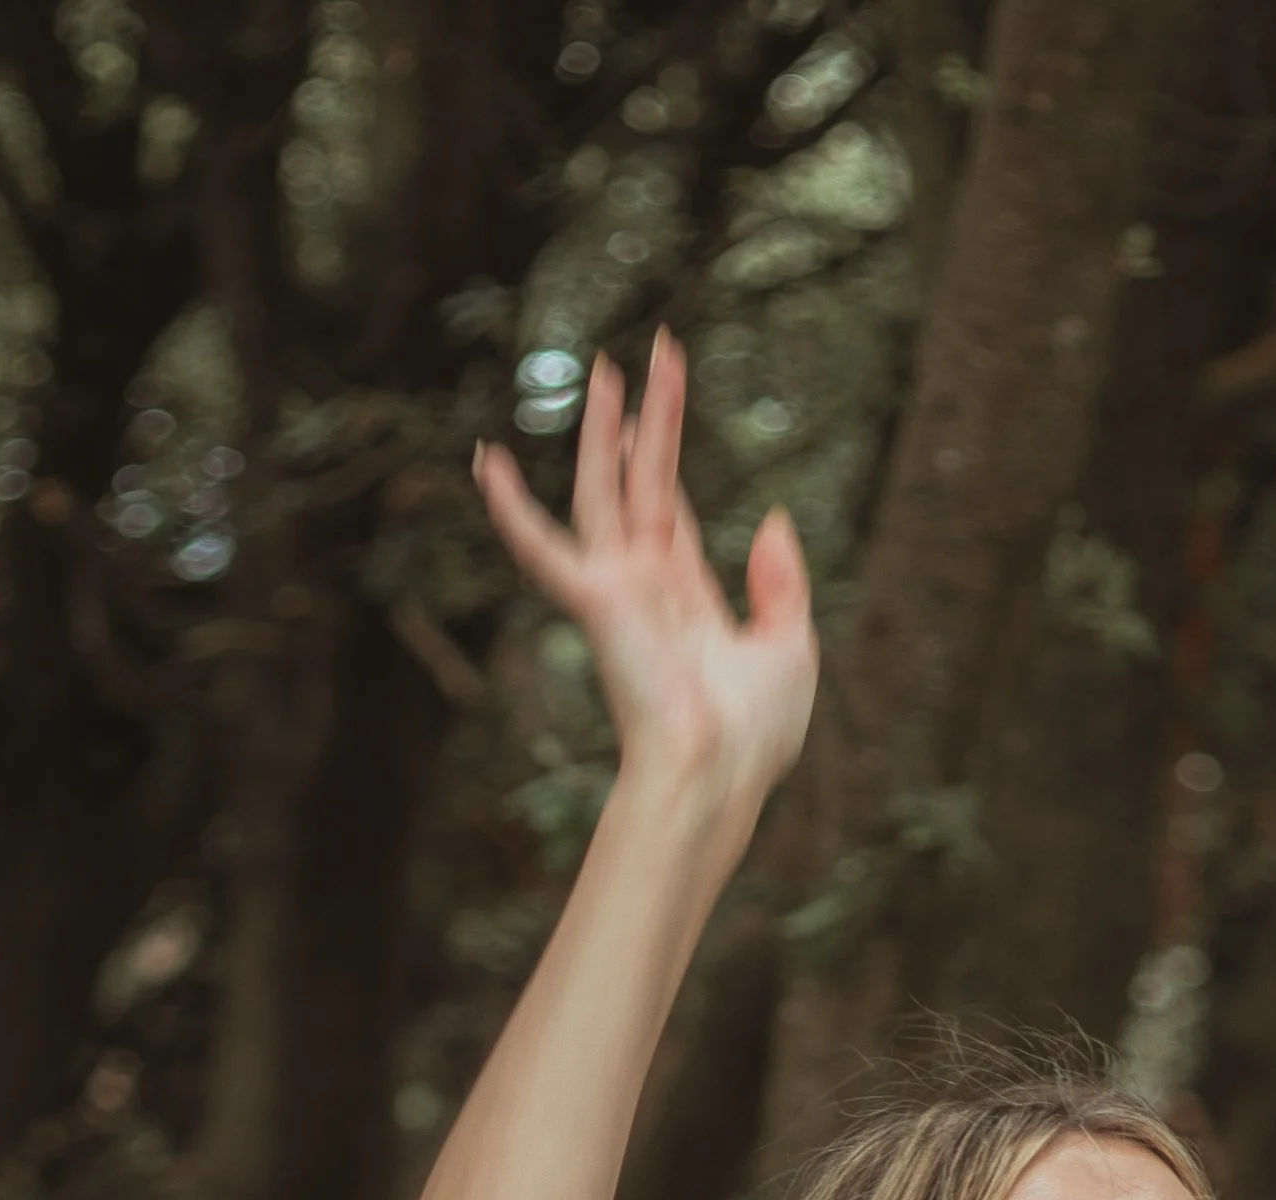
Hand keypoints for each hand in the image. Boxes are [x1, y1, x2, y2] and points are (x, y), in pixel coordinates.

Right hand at [474, 331, 816, 800]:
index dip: (667, 459)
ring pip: (604, 491)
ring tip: (605, 367)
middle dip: (647, 419)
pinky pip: (541, 547)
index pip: (673, 514)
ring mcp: (618, 593)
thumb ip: (782, 584)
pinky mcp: (595, 602)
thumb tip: (776, 519)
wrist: (719, 773)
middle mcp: (646, 589)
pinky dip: (511, 508)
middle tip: (652, 350)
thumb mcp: (791, 647)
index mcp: (687, 601)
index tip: (660, 405)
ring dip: (602, 430)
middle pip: (644, 483)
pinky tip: (485, 462)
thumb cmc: (754, 734)